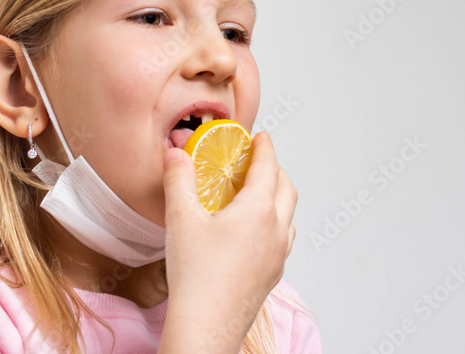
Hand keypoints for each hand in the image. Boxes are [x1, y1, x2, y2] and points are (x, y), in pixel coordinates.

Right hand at [158, 131, 297, 353]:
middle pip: (287, 188)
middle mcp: (276, 230)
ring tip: (255, 194)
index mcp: (258, 211)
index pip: (268, 167)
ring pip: (288, 215)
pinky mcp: (272, 275)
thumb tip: (176, 155)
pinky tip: (253, 231)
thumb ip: (179, 180)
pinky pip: (282, 239)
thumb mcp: (181, 219)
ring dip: (278, 197)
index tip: (261, 137)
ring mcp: (278, 255)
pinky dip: (274, 223)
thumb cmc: (197, 278)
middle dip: (275, 169)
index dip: (265, 148)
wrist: (206, 327)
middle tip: (257, 161)